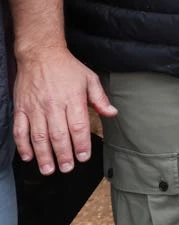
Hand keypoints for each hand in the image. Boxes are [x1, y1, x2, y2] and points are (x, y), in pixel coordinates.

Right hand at [12, 45, 116, 174]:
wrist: (40, 54)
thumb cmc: (67, 67)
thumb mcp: (89, 78)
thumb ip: (100, 98)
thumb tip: (112, 113)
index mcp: (72, 98)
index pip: (78, 126)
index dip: (81, 144)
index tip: (84, 157)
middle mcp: (53, 105)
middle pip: (59, 135)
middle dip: (64, 155)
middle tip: (67, 168)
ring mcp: (35, 108)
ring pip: (39, 136)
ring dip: (44, 155)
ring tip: (49, 169)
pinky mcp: (21, 108)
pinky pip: (20, 130)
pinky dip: (23, 145)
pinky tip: (28, 157)